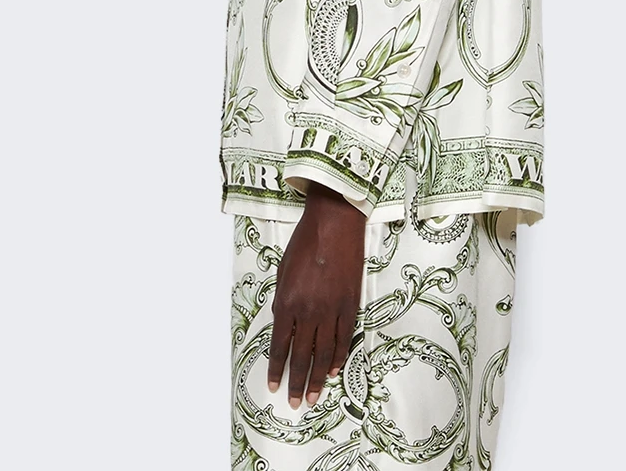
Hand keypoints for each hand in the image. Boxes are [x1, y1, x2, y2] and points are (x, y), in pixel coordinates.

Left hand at [267, 180, 365, 408]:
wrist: (334, 222)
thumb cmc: (304, 242)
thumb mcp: (283, 271)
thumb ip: (283, 301)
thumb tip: (285, 326)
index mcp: (287, 302)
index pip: (280, 346)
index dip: (277, 369)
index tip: (275, 387)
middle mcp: (308, 311)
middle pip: (302, 356)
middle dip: (297, 382)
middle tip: (295, 402)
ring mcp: (332, 310)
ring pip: (324, 353)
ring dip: (318, 377)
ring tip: (314, 396)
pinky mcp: (350, 304)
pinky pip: (343, 338)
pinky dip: (338, 357)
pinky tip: (334, 370)